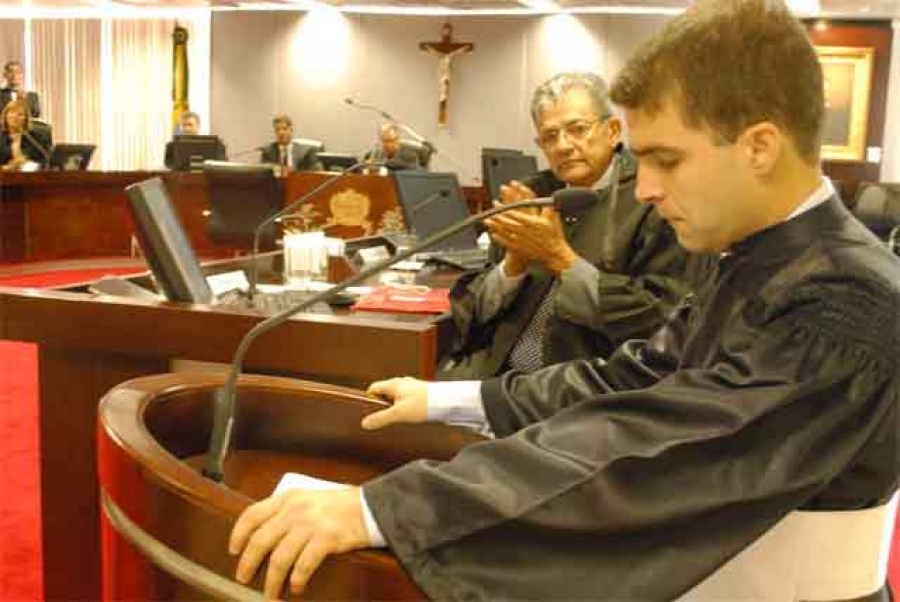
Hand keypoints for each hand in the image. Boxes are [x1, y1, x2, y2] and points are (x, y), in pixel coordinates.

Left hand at [230, 487, 369, 599]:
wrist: (372, 506)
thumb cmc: (342, 505)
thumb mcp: (310, 499)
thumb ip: (289, 511)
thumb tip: (267, 535)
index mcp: (289, 498)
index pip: (252, 515)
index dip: (238, 535)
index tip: (233, 550)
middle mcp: (296, 510)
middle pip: (260, 540)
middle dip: (248, 564)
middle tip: (243, 578)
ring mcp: (310, 524)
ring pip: (279, 559)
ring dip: (271, 581)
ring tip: (271, 594)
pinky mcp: (326, 539)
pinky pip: (303, 565)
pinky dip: (296, 580)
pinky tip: (297, 587)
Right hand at [362, 377, 428, 429]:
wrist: (447, 401)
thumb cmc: (425, 403)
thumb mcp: (399, 413)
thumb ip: (381, 418)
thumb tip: (365, 423)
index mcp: (393, 384)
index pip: (373, 388)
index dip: (369, 400)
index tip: (369, 412)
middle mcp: (402, 382)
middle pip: (385, 393)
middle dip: (382, 405)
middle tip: (384, 418)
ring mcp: (412, 387)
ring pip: (396, 396)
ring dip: (395, 407)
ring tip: (398, 419)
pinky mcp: (421, 392)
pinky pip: (407, 399)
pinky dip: (406, 407)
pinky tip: (411, 416)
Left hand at [486, 208, 577, 273]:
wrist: (554, 254)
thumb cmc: (554, 237)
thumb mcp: (554, 219)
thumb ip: (548, 208)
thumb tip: (547, 198)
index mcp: (532, 222)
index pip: (515, 213)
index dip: (506, 207)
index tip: (499, 202)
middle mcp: (524, 231)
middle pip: (507, 222)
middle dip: (497, 216)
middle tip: (490, 211)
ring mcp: (520, 240)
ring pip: (504, 231)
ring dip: (495, 226)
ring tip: (487, 221)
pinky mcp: (519, 248)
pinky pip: (506, 242)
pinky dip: (499, 238)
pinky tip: (493, 234)